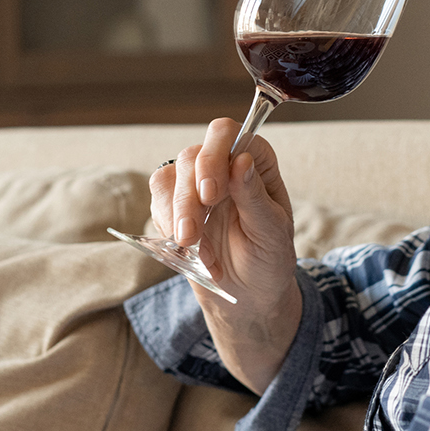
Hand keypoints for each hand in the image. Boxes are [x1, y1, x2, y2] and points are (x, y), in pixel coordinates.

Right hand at [153, 117, 302, 392]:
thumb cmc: (268, 259)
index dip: (214, 156)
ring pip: (169, 178)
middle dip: (189, 199)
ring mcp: (195, 183)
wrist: (247, 296)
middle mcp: (223, 165)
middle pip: (191, 156)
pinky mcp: (173, 204)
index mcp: (255, 162)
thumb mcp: (272, 232)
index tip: (211, 194)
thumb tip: (241, 160)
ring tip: (195, 249)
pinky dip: (167, 227)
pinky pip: (157, 201)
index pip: (227, 134)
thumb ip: (254, 197)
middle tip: (192, 235)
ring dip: (176, 216)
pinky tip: (188, 249)